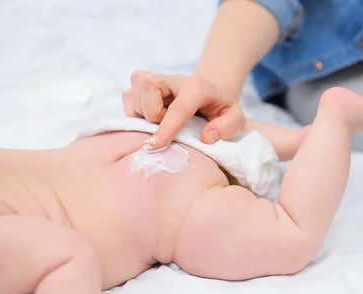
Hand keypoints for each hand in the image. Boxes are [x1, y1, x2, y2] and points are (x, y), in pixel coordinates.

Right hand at [122, 71, 244, 149]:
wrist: (211, 92)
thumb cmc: (221, 108)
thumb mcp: (235, 118)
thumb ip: (226, 127)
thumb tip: (206, 137)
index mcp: (198, 87)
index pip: (178, 107)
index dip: (166, 128)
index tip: (155, 145)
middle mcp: (174, 79)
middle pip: (148, 86)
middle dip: (151, 114)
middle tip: (165, 125)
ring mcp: (156, 79)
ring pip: (134, 93)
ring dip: (142, 115)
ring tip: (161, 121)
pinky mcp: (143, 84)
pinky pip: (127, 97)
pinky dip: (134, 112)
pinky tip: (151, 117)